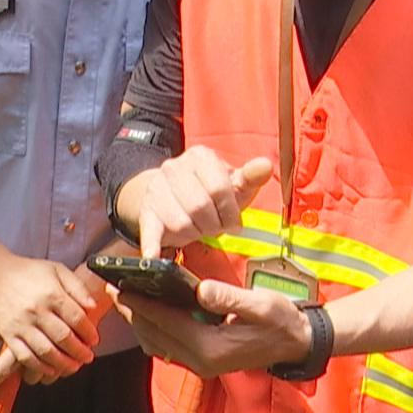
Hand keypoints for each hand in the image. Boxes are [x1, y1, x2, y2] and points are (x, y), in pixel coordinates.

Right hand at [0, 256, 102, 389]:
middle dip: (79, 351)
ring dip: (63, 363)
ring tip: (73, 367)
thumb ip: (78, 287)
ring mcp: (21, 324)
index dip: (89, 332)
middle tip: (87, 357)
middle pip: (63, 337)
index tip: (94, 340)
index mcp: (52, 294)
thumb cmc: (27, 271)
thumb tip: (93, 306)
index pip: (77, 318)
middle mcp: (37, 311)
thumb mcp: (57, 269)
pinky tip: (50, 369)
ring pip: (46, 351)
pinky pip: (24, 356)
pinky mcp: (8, 335)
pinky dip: (39, 367)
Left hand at [112, 278, 312, 378]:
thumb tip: (201, 290)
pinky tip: (150, 313)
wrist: (296, 344)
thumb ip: (229, 298)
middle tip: (114, 289)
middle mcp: (200, 361)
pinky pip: (168, 347)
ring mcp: (200, 365)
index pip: (165, 323)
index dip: (140, 304)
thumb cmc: (281, 321)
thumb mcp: (262, 305)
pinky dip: (154, 330)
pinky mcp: (203, 362)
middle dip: (133, 312)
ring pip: (157, 343)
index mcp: (210, 347)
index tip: (120, 287)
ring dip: (140, 322)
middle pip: (154, 335)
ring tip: (127, 298)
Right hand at [126, 147, 273, 256]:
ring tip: (198, 229)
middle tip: (215, 227)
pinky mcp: (146, 213)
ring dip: (194, 233)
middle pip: (199, 206)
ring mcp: (157, 190)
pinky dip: (151, 245)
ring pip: (180, 222)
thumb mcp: (234, 184)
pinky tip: (152, 255)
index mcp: (200, 157)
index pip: (218, 188)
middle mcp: (174, 167)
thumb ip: (251, 177)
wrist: (172, 195)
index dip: (230, 211)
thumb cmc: (210, 192)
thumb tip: (265, 166)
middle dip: (213, 224)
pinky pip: (149, 231)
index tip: (234, 222)